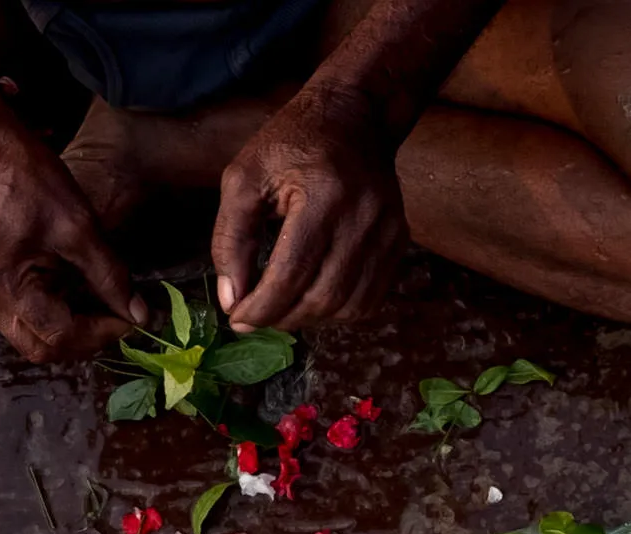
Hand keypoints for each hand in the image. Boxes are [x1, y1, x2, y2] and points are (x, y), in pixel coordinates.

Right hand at [0, 108, 146, 362]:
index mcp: (2, 285)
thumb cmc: (31, 179)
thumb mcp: (79, 227)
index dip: (100, 333)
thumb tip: (138, 315)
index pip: (58, 335)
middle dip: (84, 340)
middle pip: (39, 347)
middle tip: (118, 320)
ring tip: (101, 309)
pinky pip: (20, 320)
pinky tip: (75, 300)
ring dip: (69, 331)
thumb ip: (110, 277)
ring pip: (30, 338)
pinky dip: (52, 317)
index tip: (131, 320)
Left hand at [212, 88, 407, 330]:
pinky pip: (371, 297)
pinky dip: (337, 311)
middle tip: (254, 317)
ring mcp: (389, 230)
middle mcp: (364, 216)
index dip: (262, 307)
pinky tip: (311, 299)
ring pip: (349, 306)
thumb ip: (231, 240)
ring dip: (309, 320)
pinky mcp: (399, 240)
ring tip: (281, 309)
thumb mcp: (244, 179)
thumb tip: (232, 300)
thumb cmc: (291, 144)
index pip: (292, 274)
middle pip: (323, 297)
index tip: (237, 319)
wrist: (354, 116)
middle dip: (281, 318)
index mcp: (323, 194)